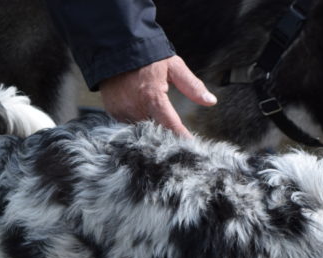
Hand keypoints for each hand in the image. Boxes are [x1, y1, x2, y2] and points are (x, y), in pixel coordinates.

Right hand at [99, 55, 216, 136]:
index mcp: (152, 97)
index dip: (182, 137)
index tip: (192, 146)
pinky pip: (127, 122)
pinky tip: (141, 110)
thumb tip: (211, 101)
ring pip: (141, 128)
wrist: (115, 46)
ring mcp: (120, 109)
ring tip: (155, 115)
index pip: (170, 125)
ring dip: (150, 125)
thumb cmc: (148, 56)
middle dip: (165, 130)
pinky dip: (136, 120)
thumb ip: (192, 85)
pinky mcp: (111, 110)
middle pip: (155, 129)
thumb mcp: (174, 66)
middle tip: (173, 126)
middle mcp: (134, 106)